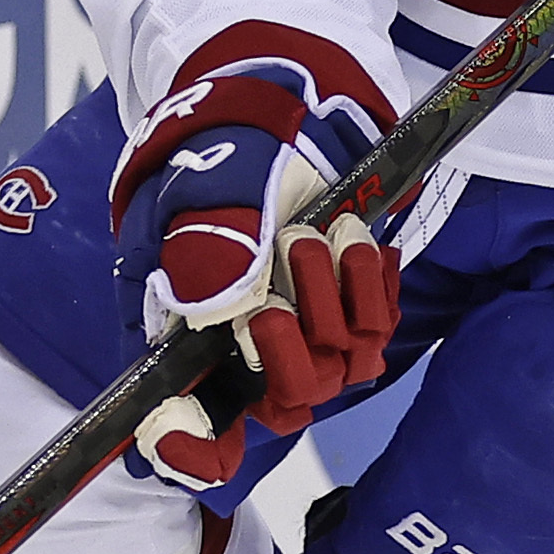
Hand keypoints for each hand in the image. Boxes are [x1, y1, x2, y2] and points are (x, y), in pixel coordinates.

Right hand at [111, 53, 399, 490]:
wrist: (283, 107)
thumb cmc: (222, 147)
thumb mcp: (202, 184)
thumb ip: (207, 247)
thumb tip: (222, 314)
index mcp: (179, 333)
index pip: (181, 424)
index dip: (187, 445)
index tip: (200, 437)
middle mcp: (237, 349)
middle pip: (278, 404)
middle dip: (290, 342)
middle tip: (287, 258)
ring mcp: (298, 334)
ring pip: (334, 371)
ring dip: (334, 299)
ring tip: (320, 230)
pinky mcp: (346, 311)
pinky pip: (375, 332)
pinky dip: (370, 286)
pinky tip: (355, 239)